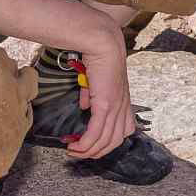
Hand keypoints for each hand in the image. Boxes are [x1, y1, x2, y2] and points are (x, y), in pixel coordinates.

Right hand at [68, 16, 134, 159]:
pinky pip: (96, 133)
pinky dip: (85, 144)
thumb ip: (91, 94)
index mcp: (123, 102)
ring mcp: (116, 107)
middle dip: (95, 152)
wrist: (103, 43)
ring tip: (72, 151)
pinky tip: (74, 146)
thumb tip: (84, 106)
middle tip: (78, 153)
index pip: (122, 132)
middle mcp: (123, 107)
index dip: (107, 142)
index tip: (89, 144)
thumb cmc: (99, 56)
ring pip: (105, 141)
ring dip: (87, 151)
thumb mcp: (96, 80)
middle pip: (114, 142)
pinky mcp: (105, 105)